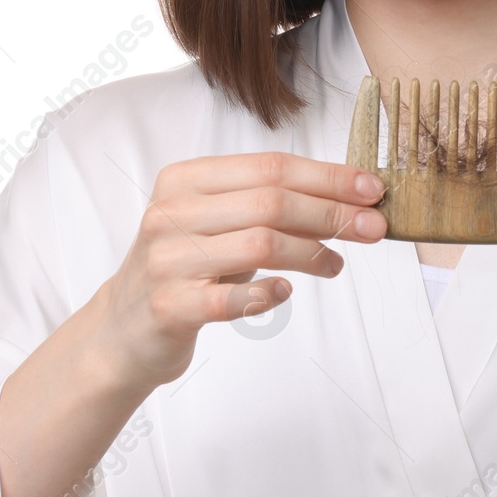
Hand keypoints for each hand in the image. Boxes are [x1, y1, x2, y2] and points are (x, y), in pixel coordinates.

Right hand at [96, 152, 387, 390]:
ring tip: (336, 264)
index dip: (328, 176)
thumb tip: (349, 201)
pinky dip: (266, 293)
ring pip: (260, 243)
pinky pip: (232, 297)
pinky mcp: (170, 306)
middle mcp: (172, 213)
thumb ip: (269, 209)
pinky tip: (285, 292)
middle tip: (373, 228)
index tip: (371, 190)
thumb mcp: (220, 226)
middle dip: (332, 212)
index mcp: (185, 180)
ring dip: (312, 253)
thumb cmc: (186, 269)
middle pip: (271, 202)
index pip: (270, 167)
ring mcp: (168, 260)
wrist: (123, 329)